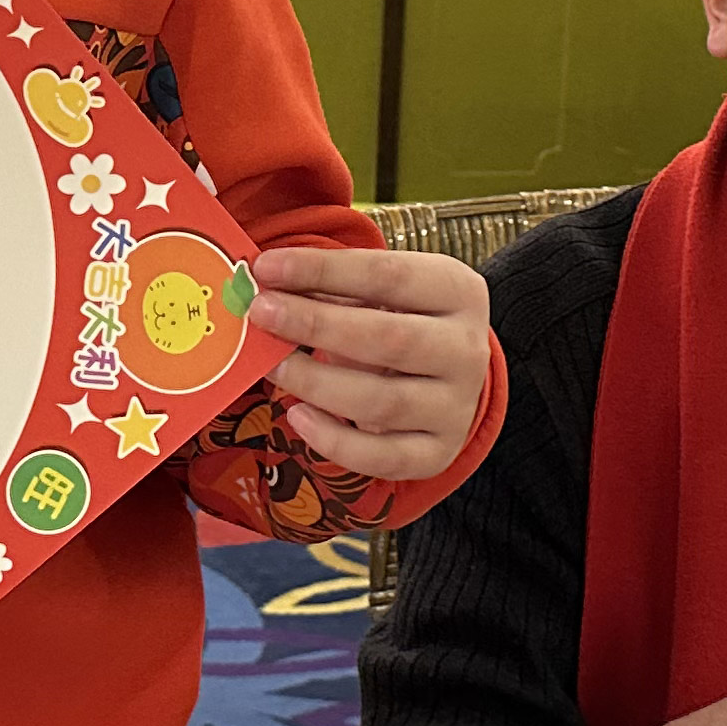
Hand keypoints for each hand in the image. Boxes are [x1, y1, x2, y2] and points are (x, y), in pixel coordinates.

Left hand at [247, 245, 494, 480]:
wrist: (449, 374)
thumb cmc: (402, 318)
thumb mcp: (381, 291)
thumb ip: (332, 287)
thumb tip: (266, 281)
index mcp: (457, 292)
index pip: (389, 275)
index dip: (324, 270)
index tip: (268, 267)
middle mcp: (466, 350)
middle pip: (389, 339)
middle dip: (316, 325)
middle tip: (261, 313)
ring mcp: (456, 407)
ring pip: (383, 402)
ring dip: (317, 383)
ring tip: (273, 367)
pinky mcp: (438, 452)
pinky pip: (383, 458)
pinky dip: (334, 441)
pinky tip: (297, 416)